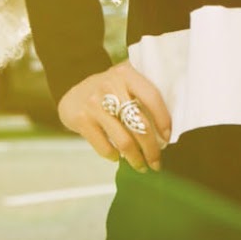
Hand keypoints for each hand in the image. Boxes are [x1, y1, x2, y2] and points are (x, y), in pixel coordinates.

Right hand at [57, 59, 171, 172]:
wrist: (73, 94)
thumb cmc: (108, 91)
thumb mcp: (125, 82)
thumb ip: (143, 95)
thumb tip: (166, 130)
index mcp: (126, 73)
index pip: (152, 97)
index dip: (163, 120)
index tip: (167, 138)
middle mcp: (110, 85)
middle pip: (139, 124)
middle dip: (152, 149)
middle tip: (156, 162)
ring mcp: (94, 103)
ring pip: (124, 140)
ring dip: (136, 159)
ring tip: (141, 166)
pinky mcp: (82, 119)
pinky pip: (105, 147)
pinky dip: (114, 156)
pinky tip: (118, 157)